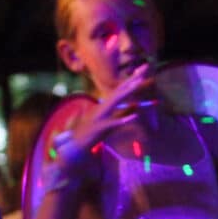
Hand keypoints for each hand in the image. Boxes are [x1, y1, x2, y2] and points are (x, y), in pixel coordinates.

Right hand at [52, 65, 152, 179]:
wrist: (74, 149)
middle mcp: (101, 109)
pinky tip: (133, 117)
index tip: (141, 71)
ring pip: (114, 102)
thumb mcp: (108, 126)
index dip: (130, 81)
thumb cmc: (90, 138)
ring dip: (125, 93)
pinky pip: (112, 124)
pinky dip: (122, 120)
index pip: (119, 92)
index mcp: (103, 108)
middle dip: (131, 80)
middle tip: (143, 69)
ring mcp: (98, 118)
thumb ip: (118, 118)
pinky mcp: (97, 130)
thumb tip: (133, 112)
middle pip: (118, 92)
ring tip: (137, 84)